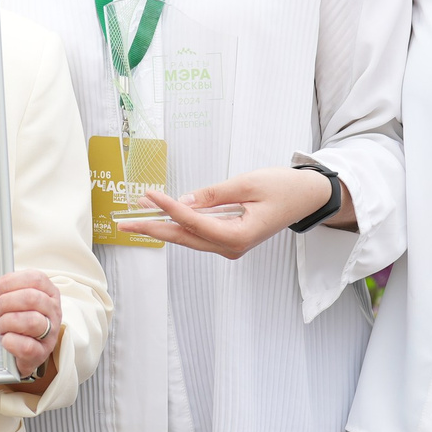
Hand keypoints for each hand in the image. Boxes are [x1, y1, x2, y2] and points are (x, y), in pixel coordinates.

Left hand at [0, 269, 63, 377]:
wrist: (29, 353)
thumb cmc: (23, 322)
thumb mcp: (22, 302)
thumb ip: (12, 291)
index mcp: (50, 294)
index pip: (35, 279)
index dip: (12, 281)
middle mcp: (53, 311)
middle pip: (31, 298)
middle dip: (6, 302)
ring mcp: (50, 333)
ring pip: (30, 321)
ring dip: (7, 322)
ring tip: (0, 326)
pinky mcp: (42, 353)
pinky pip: (26, 346)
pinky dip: (10, 341)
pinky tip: (5, 339)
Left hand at [128, 166, 343, 257]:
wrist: (307, 198)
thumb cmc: (284, 188)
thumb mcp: (247, 184)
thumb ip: (213, 194)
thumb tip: (182, 200)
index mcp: (239, 236)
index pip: (195, 222)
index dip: (170, 208)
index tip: (149, 196)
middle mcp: (231, 247)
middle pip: (184, 237)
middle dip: (153, 228)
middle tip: (123, 222)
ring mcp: (229, 246)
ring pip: (189, 237)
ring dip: (162, 226)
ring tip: (135, 215)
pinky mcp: (229, 239)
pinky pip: (199, 233)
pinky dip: (179, 223)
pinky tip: (161, 216)